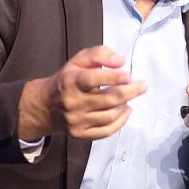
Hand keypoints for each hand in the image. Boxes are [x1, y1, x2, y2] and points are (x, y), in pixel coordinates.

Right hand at [18, 46, 146, 140]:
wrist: (46, 105)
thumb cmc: (68, 79)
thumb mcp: (79, 60)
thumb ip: (99, 54)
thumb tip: (120, 62)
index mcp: (71, 81)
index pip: (92, 79)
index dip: (112, 77)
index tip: (129, 76)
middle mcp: (72, 102)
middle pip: (108, 99)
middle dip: (130, 92)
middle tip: (143, 86)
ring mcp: (76, 120)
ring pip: (110, 115)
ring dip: (126, 105)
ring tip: (131, 97)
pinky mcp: (80, 134)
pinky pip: (106, 131)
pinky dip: (121, 121)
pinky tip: (126, 111)